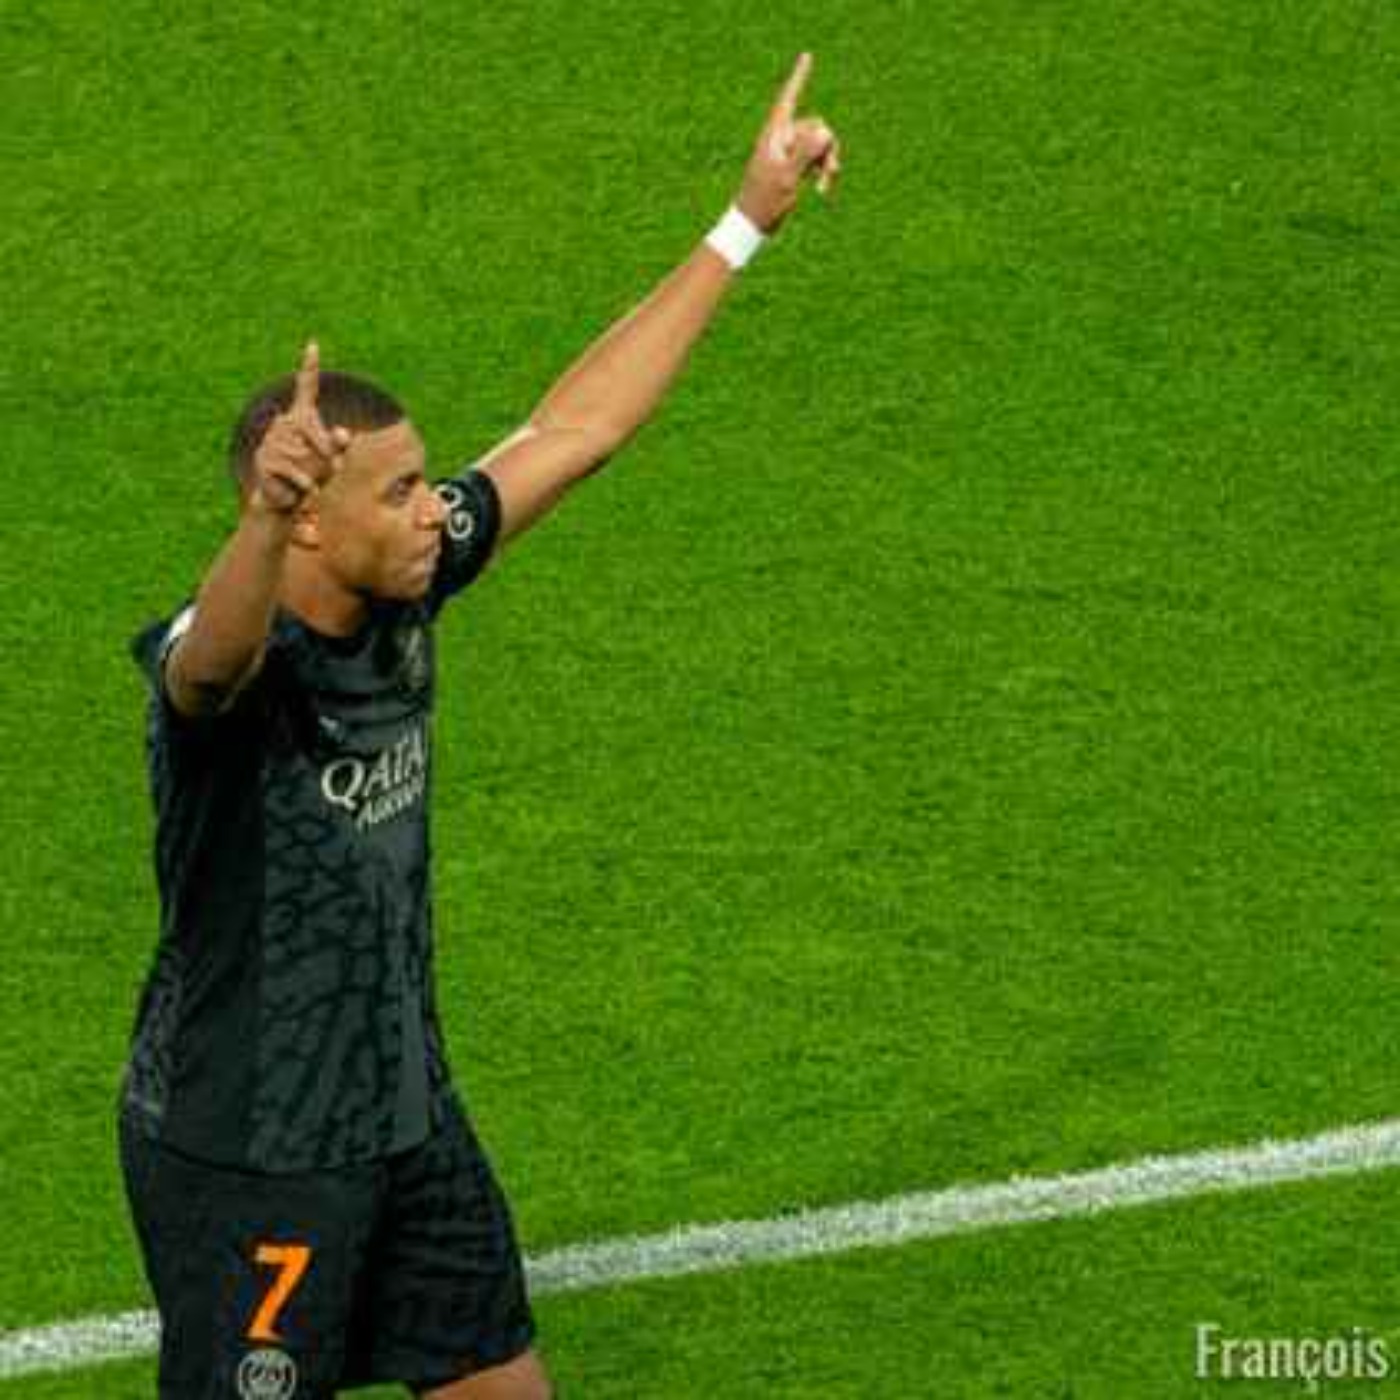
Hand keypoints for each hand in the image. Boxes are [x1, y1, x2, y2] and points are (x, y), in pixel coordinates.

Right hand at [250, 341, 351, 515]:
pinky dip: (307, 485)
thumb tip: (344, 435)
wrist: (285, 498)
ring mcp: (271, 440)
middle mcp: (283, 423)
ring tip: (308, 481)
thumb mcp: (331, 459)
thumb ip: (339, 445)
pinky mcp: (265, 460)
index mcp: (299, 418)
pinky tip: (304, 490)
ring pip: (308, 456)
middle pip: (317, 435)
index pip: (305, 388)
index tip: (313, 344)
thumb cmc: (311, 474)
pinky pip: (297, 472)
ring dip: (316, 474)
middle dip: (329, 457)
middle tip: (329, 473)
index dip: (309, 367)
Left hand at [735, 52, 841, 234]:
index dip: (799, 78)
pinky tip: (822, 190)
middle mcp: (781, 139)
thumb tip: (825, 130)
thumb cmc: (764, 202)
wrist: (752, 224)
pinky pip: (815, 158)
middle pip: (814, 126)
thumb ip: (806, 152)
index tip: (807, 56)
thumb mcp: (787, 177)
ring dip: (826, 162)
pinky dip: (822, 170)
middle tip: (830, 173)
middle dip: (826, 147)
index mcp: (774, 135)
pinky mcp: (792, 166)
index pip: (789, 99)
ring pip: (818, 144)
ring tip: (825, 186)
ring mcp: (787, 152)